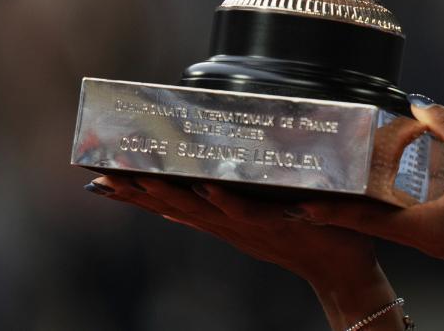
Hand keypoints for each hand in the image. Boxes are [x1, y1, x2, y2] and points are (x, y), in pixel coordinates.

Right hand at [86, 176, 397, 329]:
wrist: (341, 267)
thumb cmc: (309, 233)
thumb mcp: (262, 215)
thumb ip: (235, 199)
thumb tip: (207, 179)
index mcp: (223, 219)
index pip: (172, 204)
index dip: (138, 193)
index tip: (102, 178)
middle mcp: (228, 224)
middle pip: (173, 206)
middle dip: (138, 192)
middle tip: (102, 176)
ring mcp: (247, 226)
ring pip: (200, 210)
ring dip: (170, 193)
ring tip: (140, 177)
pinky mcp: (273, 225)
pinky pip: (244, 213)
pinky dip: (224, 201)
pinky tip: (206, 187)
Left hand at [289, 99, 443, 257]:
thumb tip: (422, 105)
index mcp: (426, 228)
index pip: (365, 220)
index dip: (331, 210)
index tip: (301, 203)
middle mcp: (428, 240)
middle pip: (375, 222)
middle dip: (347, 203)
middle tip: (320, 183)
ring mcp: (443, 240)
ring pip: (396, 220)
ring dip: (374, 202)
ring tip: (351, 179)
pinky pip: (417, 217)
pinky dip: (401, 201)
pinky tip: (398, 181)